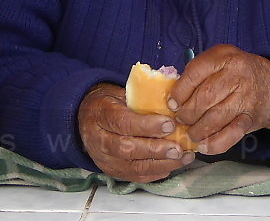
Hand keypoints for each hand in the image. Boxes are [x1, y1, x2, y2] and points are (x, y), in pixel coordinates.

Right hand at [77, 83, 195, 181]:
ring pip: (133, 167)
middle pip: (127, 149)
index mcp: (101, 114)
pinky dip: (156, 172)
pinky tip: (172, 165)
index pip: (123, 123)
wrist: (86, 119)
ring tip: (183, 157)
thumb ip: (141, 98)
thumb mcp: (119, 93)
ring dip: (162, 164)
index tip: (170, 124)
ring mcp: (105, 159)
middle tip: (178, 148)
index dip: (147, 126)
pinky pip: (136, 176)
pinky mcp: (113, 171)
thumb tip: (172, 101)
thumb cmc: (109, 103)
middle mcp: (100, 140)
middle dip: (156, 150)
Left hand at [168, 44, 269, 155]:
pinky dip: (214, 143)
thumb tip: (173, 96)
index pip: (195, 73)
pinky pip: (230, 134)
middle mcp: (237, 74)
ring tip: (190, 133)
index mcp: (224, 56)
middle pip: (204, 97)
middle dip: (187, 113)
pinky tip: (203, 146)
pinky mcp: (252, 118)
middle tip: (180, 120)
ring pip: (215, 117)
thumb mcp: (222, 61)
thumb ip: (200, 72)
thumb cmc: (240, 73)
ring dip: (197, 130)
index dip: (180, 91)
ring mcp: (246, 97)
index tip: (172, 103)